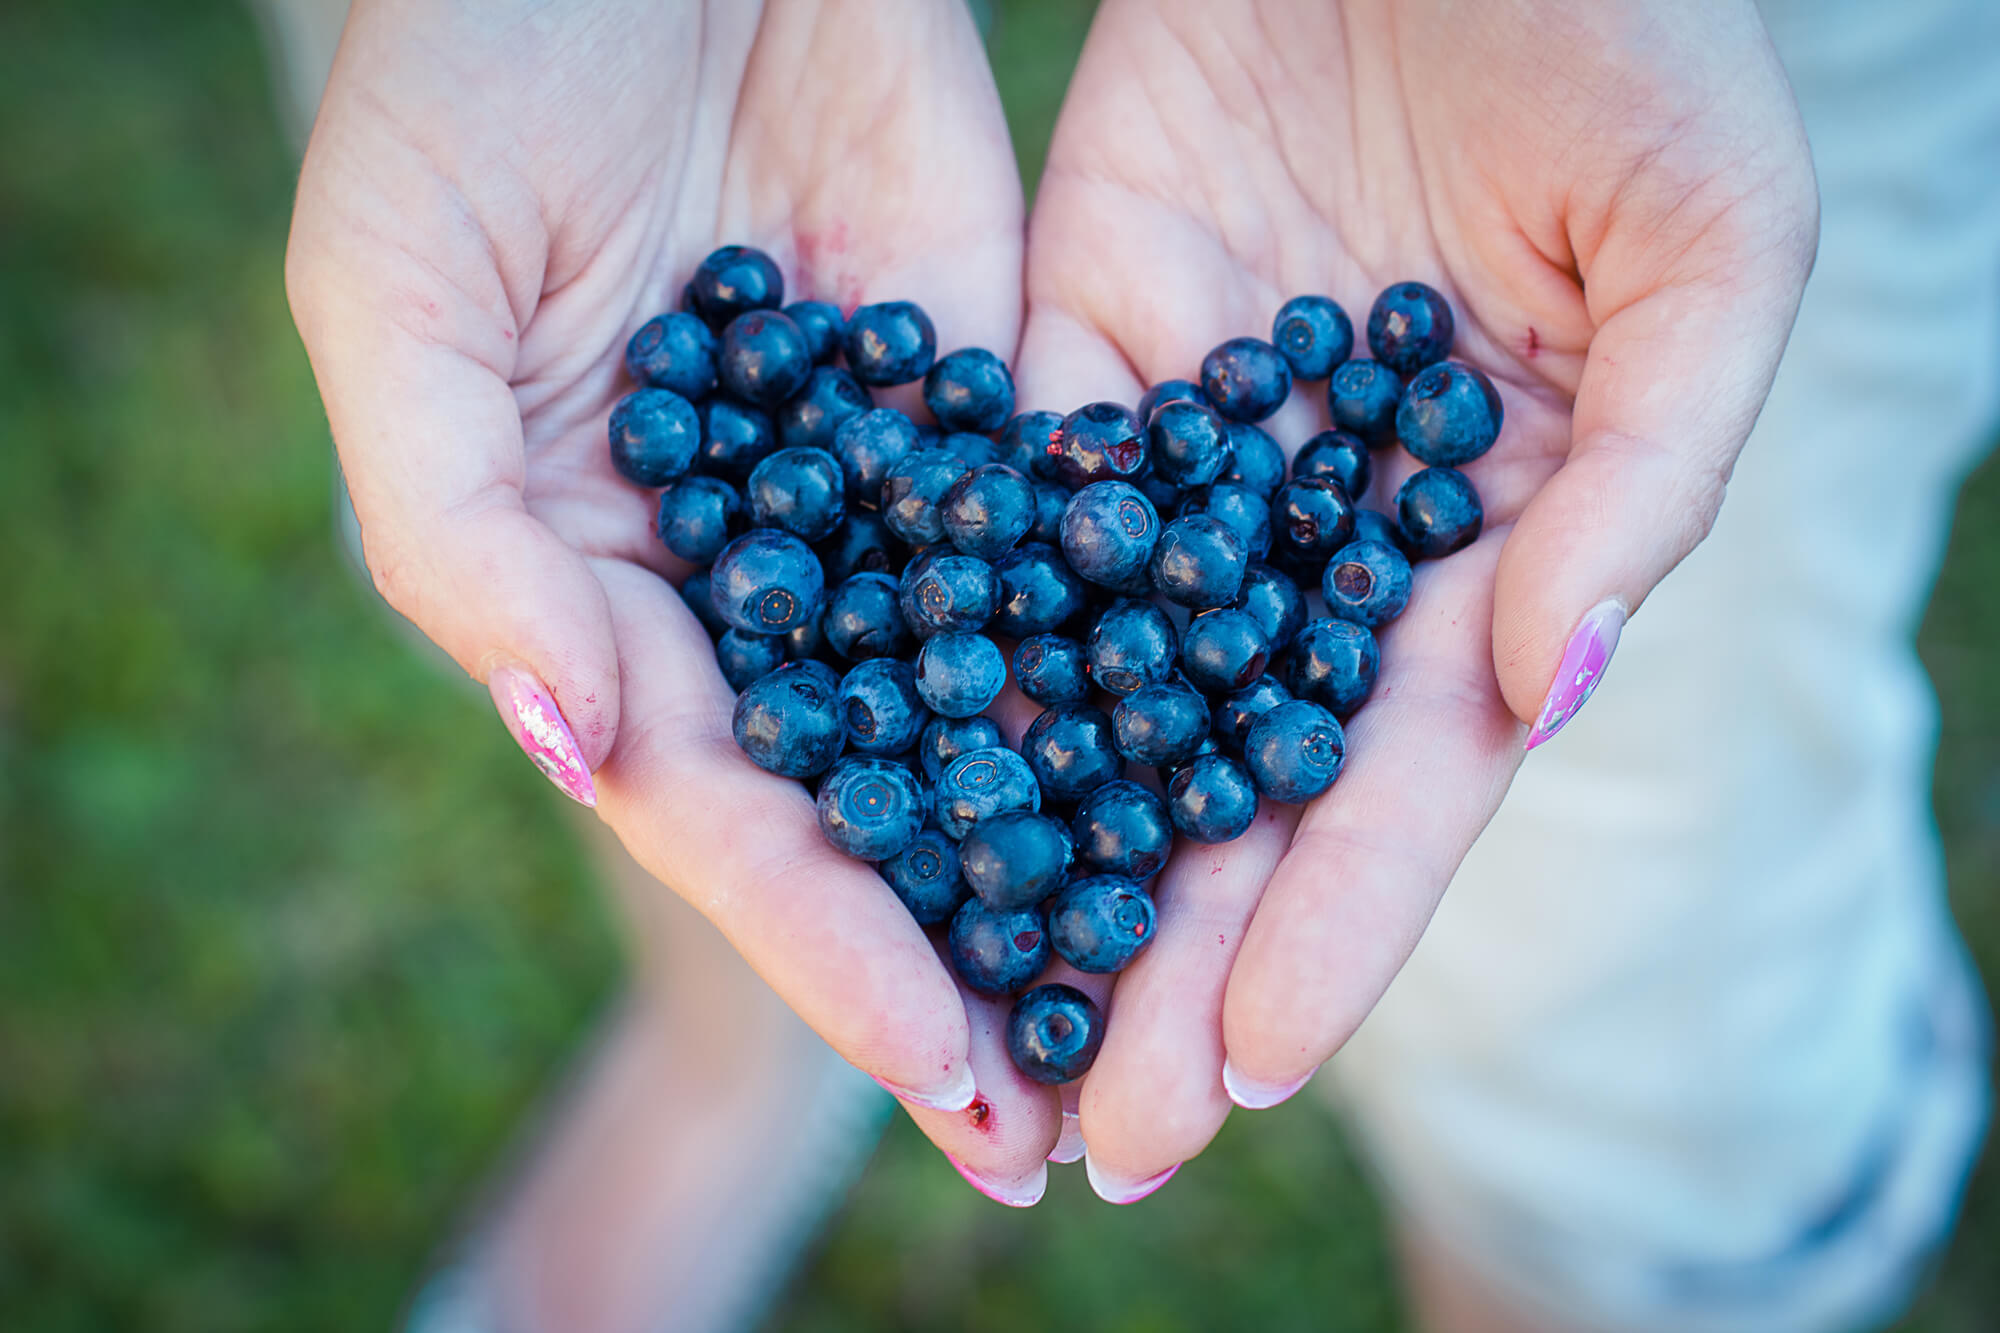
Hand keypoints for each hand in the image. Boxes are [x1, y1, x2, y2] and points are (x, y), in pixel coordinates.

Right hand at [286, 0, 1062, 1191]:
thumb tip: (587, 754)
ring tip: (1181, 997)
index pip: (725, 807)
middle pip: (878, 795)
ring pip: (996, 702)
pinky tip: (1248, 768)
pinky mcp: (1001, 393)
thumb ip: (469, 541)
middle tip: (1076, 1124)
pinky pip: (1086, 539)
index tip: (947, 1074)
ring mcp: (887, 492)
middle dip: (971, 953)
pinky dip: (1160, 655)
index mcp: (600, 587)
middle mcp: (755, 574)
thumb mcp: (398, 301)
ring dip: (1078, 853)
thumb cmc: (471, 81)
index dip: (830, 947)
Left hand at [1015, 0, 1816, 1196]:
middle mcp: (1322, 539)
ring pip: (1099, 693)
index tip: (1255, 1071)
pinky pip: (997, 528)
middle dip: (1170, 955)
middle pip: (1233, 780)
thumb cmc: (1628, 35)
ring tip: (966, 1016)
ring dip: (1036, 860)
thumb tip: (1542, 688)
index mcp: (1488, 544)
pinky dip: (943, 656)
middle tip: (1097, 1135)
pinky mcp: (1069, 366)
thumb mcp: (1708, 242)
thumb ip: (1645, 472)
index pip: (1404, 776)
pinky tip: (877, 784)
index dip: (1337, 927)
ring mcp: (1188, 462)